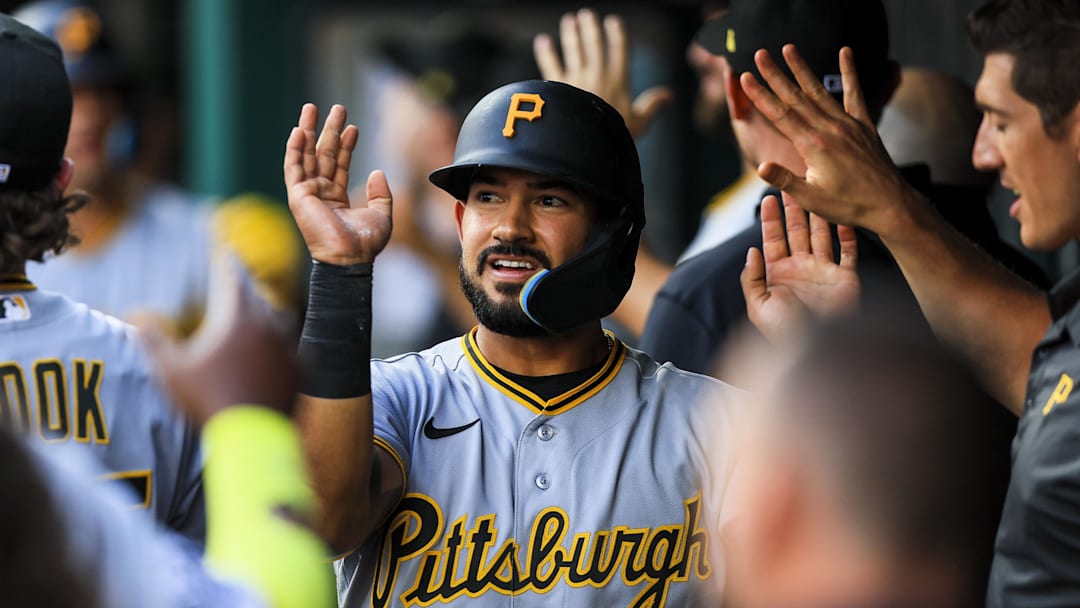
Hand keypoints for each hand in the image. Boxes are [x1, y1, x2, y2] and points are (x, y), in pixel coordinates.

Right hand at [137, 255, 297, 423]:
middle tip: (239, 284)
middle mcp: (269, 326)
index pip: (235, 280)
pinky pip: (292, 348)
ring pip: (279, 322)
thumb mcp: (169, 371)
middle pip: (258, 299)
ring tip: (256, 316)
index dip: (229, 265)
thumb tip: (136, 314)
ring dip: (265, 316)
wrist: (250, 436)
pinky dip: (282, 344)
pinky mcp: (302, 369)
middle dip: (246, 290)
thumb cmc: (207, 401)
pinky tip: (278, 348)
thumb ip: (152, 339)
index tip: (227, 254)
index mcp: (238, 318)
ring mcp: (289, 348)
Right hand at [284, 104, 392, 264]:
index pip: (340, 165)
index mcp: (338, 198)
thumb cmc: (365, 243)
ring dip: (309, 131)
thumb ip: (381, 193)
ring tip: (313, 108)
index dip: (347, 145)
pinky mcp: (298, 196)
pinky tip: (299, 130)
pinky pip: (293, 167)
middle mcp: (321, 193)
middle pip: (323, 155)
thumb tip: (377, 171)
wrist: (350, 257)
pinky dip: (295, 149)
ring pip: (307, 156)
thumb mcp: (382, 214)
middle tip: (336, 108)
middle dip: (329, 130)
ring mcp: (309, 193)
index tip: (353, 127)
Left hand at [533, 8, 672, 137]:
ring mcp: (575, 79)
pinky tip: (542, 41)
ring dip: (570, 34)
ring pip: (573, 51)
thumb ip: (652, 105)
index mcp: (618, 81)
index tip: (613, 21)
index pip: (619, 50)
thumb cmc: (612, 135)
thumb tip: (669, 95)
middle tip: (586, 13)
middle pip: (593, 45)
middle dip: (590, 28)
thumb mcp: (638, 123)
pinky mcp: (557, 87)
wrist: (584, 143)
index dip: (617, 34)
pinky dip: (546, 53)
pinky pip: (550, 66)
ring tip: (569, 20)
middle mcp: (596, 75)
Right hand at [740, 45, 921, 232]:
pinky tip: (845, 52)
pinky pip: (855, 94)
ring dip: (802, 69)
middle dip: (775, 75)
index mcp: (814, 146)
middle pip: (796, 97)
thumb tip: (761, 167)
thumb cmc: (849, 205)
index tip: (746, 77)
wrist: (891, 205)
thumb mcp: (812, 199)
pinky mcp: (863, 125)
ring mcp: (848, 124)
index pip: (781, 115)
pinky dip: (850, 72)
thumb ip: (785, 180)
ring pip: (819, 91)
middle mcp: (830, 129)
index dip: (761, 95)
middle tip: (760, 54)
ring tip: (789, 48)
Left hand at [741, 194, 859, 343]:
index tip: (769, 198)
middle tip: (793, 184)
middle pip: (797, 232)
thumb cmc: (785, 331)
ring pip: (822, 235)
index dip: (771, 220)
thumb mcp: (758, 306)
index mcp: (779, 274)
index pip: (773, 240)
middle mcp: (802, 269)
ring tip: (816, 191)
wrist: (816, 347)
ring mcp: (824, 271)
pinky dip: (847, 235)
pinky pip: (848, 252)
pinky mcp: (845, 277)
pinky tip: (843, 217)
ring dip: (818, 215)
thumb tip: (751, 251)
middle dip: (794, 209)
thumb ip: (752, 278)